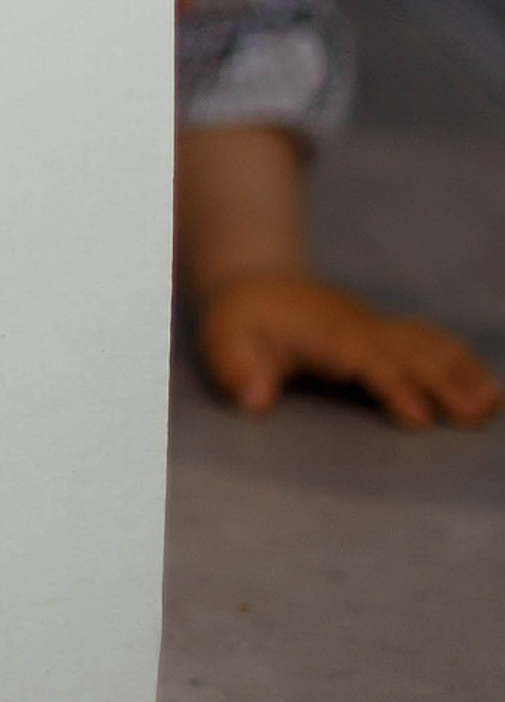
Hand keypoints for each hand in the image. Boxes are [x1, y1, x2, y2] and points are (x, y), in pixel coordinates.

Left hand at [197, 272, 503, 428]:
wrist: (253, 283)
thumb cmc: (239, 321)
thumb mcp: (223, 343)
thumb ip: (236, 371)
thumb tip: (254, 400)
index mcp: (323, 333)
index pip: (364, 360)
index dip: (392, 386)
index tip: (420, 418)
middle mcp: (357, 328)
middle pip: (408, 353)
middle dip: (442, 383)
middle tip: (476, 414)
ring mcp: (375, 328)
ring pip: (426, 345)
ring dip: (461, 370)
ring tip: (494, 401)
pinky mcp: (385, 334)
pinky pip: (429, 342)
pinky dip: (459, 359)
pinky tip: (488, 385)